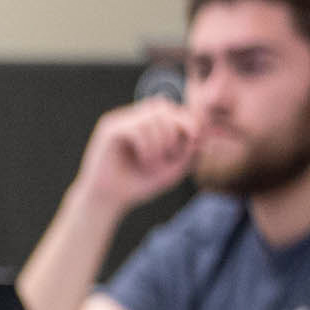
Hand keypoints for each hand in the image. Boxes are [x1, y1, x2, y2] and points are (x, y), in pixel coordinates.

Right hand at [75, 97, 198, 212]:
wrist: (107, 202)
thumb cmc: (137, 185)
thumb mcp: (171, 169)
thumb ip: (187, 150)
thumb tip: (202, 132)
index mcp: (144, 124)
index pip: (171, 109)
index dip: (187, 121)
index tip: (194, 139)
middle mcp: (130, 119)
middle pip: (164, 107)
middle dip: (176, 129)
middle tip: (173, 154)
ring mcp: (118, 123)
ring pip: (152, 117)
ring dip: (160, 142)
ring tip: (153, 163)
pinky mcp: (109, 131)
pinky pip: (137, 128)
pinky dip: (147, 146)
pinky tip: (143, 161)